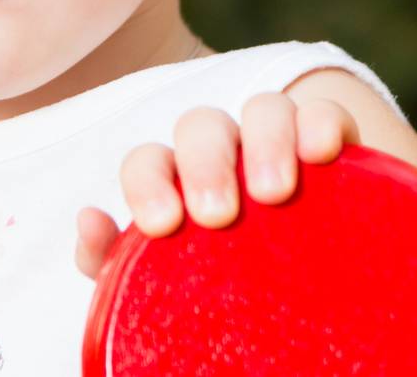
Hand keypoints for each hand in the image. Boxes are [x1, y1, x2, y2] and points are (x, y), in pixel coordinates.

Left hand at [76, 93, 360, 278]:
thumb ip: (113, 260)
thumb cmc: (218, 291)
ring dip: (265, 141)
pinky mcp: (328, 145)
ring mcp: (278, 145)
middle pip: (202, 127)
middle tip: (216, 216)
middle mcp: (224, 154)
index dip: (147, 183)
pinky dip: (320, 123)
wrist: (297, 307)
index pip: (148, 162)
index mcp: (176, 184)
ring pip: (264, 109)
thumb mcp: (164, 286)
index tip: (163, 225)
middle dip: (204, 164)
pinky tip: (321, 153)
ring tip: (272, 193)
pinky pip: (325, 114)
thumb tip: (88, 220)